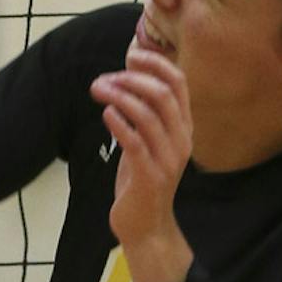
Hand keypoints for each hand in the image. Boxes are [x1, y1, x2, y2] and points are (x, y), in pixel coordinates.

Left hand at [92, 43, 194, 281]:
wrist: (146, 226)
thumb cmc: (142, 178)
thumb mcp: (146, 140)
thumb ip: (142, 110)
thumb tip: (126, 72)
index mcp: (183, 127)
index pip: (178, 83)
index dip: (155, 63)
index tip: (130, 55)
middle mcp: (181, 140)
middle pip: (163, 94)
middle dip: (131, 79)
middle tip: (103, 80)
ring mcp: (168, 159)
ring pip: (147, 114)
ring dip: (119, 97)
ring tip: (98, 92)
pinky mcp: (150, 176)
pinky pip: (135, 142)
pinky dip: (119, 123)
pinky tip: (105, 114)